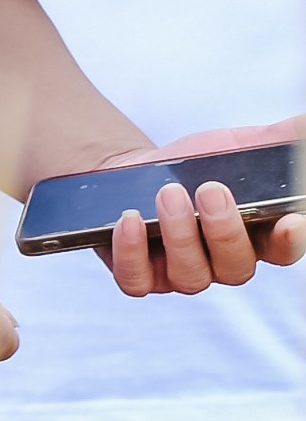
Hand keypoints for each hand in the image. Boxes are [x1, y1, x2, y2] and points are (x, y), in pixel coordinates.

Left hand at [95, 128, 305, 294]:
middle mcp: (223, 262)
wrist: (140, 170)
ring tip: (168, 194)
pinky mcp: (140, 273)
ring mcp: (182, 272)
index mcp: (258, 237)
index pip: (283, 250)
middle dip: (225, 230)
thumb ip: (281, 141)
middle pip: (236, 266)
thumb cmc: (200, 164)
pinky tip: (130, 220)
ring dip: (179, 236)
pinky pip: (137, 279)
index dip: (290, 241)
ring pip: (190, 275)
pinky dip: (130, 253)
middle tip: (210, 190)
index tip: (290, 221)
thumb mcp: (242, 147)